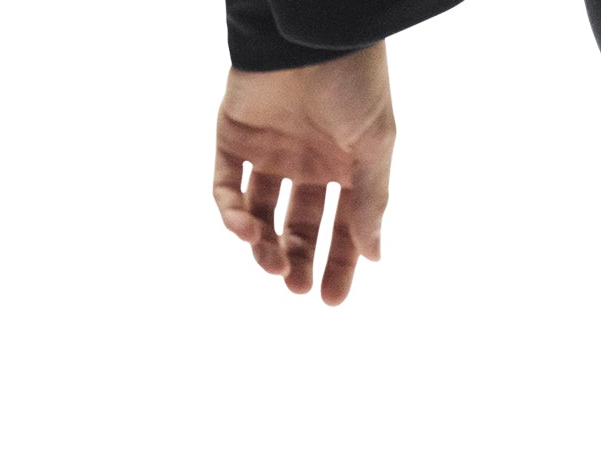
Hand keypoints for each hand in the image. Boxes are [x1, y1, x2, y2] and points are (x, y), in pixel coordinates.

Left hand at [214, 45, 394, 305]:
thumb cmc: (354, 84)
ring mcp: (268, 151)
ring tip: (271, 262)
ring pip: (260, 213)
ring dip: (263, 245)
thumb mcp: (374, 149)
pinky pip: (226, 185)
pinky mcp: (233, 135)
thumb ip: (371, 202)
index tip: (331, 300)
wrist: (311, 32)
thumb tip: (374, 255)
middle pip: (297, 227)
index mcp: (344, 170)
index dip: (336, 266)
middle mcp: (306, 164)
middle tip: (296, 287)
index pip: (340, 230)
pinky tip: (245, 229)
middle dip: (296, 260)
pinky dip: (231, 212)